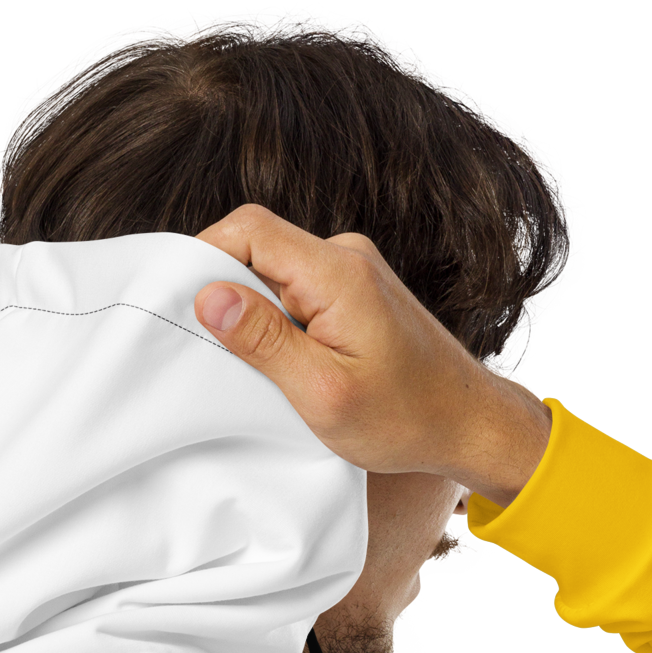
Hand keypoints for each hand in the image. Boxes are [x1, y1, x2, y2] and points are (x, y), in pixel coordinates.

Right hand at [192, 205, 550, 506]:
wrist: (469, 424)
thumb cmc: (406, 419)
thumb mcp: (323, 392)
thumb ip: (264, 341)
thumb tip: (208, 297)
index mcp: (338, 272)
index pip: (248, 229)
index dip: (203, 258)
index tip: (183, 307)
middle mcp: (346, 257)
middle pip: (257, 247)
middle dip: (226, 294)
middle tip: (217, 351)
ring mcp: (353, 272)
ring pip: (275, 273)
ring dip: (254, 314)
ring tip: (259, 367)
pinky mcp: (355, 293)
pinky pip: (298, 291)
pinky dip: (279, 323)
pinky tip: (285, 365)